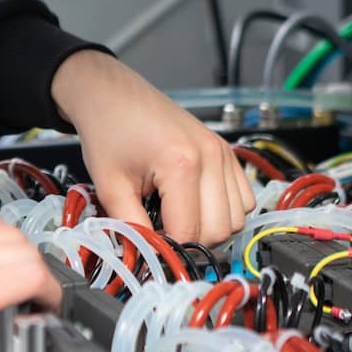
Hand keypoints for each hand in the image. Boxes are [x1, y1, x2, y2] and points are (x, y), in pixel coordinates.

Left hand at [51, 51, 254, 245]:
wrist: (110, 94)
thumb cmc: (108, 131)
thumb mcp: (109, 186)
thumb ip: (131, 227)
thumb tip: (148, 257)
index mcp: (182, 164)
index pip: (189, 233)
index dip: (168, 249)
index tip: (151, 248)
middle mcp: (211, 157)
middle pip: (219, 231)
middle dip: (190, 240)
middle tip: (160, 231)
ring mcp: (223, 152)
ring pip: (236, 218)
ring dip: (209, 226)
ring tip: (175, 214)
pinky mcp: (226, 151)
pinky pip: (242, 198)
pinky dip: (223, 209)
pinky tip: (193, 202)